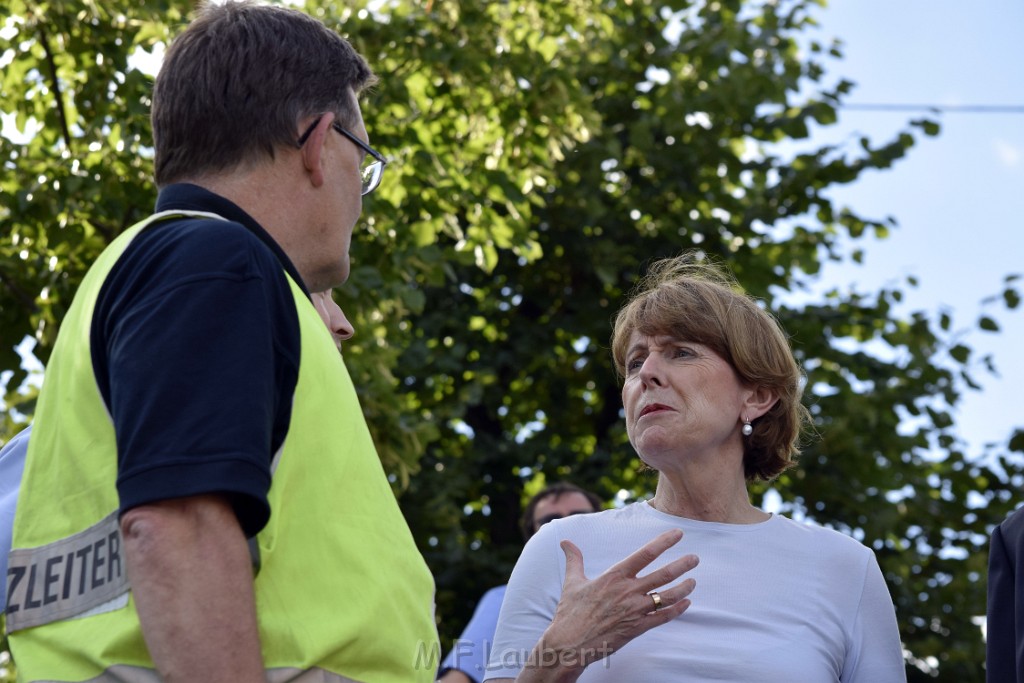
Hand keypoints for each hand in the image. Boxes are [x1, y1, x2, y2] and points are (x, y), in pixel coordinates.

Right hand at [520, 528, 697, 680]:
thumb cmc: (570, 612)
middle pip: (663, 574)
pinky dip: (677, 609)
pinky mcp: (637, 628)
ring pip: (667, 596)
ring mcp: (635, 610)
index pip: (645, 554)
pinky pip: (663, 617)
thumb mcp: (572, 582)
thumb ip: (574, 559)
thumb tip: (565, 542)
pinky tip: (686, 603)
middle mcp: (628, 591)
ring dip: (684, 587)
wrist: (570, 644)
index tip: (678, 533)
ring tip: (693, 581)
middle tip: (695, 558)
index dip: (664, 542)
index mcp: (614, 576)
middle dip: (682, 564)